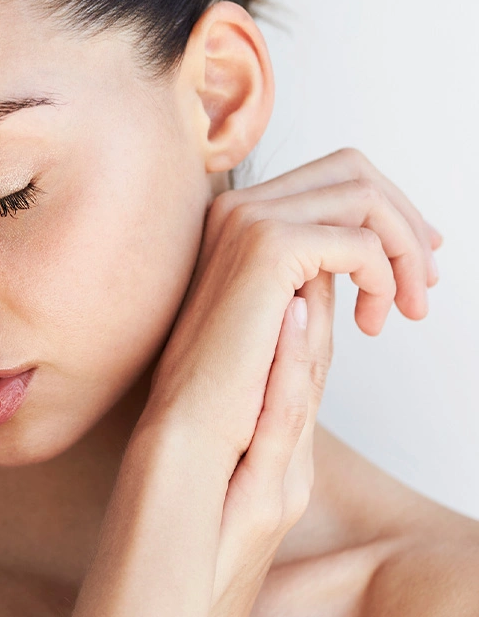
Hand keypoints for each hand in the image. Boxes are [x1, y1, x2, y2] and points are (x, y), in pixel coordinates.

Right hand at [138, 147, 441, 616]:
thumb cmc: (237, 408)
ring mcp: (246, 222)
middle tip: (425, 281)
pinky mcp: (266, 248)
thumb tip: (361, 256)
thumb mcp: (292, 334)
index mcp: (236, 227)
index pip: (330, 180)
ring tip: (406, 306)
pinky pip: (357, 234)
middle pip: (352, 168)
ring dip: (403, 243)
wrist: (192, 448)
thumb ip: (318, 288)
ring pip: (362, 188)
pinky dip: (385, 271)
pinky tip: (377, 320)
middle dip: (404, 216)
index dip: (386, 214)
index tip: (419, 263)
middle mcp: (237, 211)